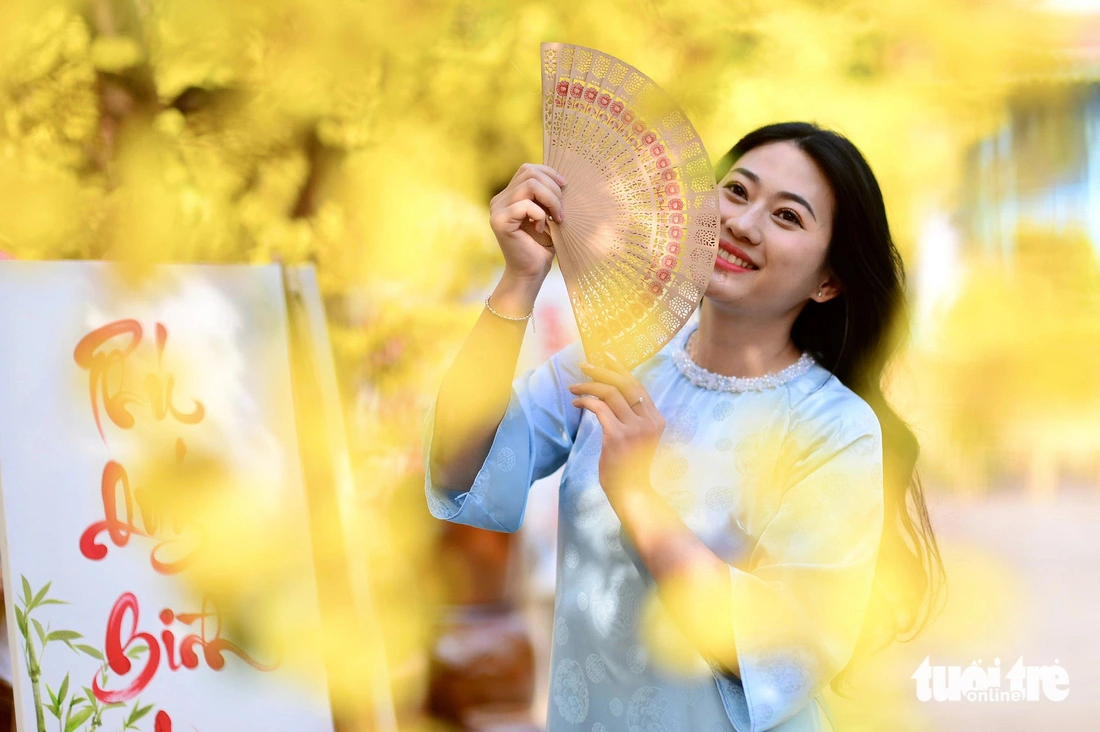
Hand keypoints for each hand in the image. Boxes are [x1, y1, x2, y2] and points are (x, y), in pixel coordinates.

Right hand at [489, 163, 565, 281]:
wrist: (531, 272)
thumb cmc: (542, 245)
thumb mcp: (547, 214)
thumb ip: (547, 195)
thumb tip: (562, 178)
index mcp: (509, 195)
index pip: (527, 169)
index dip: (549, 173)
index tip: (565, 187)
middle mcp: (499, 199)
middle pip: (530, 173)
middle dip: (553, 189)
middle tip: (561, 211)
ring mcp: (497, 209)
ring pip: (529, 185)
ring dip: (551, 200)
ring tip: (557, 218)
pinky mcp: (499, 221)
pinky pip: (526, 205)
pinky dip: (540, 215)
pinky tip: (542, 228)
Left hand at [569, 355, 664, 497]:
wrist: (632, 492)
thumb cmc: (630, 465)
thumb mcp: (638, 437)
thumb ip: (631, 417)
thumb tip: (612, 392)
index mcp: (656, 419)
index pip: (637, 386)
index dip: (620, 369)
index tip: (606, 356)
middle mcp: (648, 421)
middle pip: (624, 384)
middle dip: (602, 371)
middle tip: (584, 365)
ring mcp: (634, 429)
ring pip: (610, 394)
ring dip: (588, 387)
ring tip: (574, 388)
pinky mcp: (617, 436)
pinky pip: (599, 409)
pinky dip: (585, 401)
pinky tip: (576, 403)